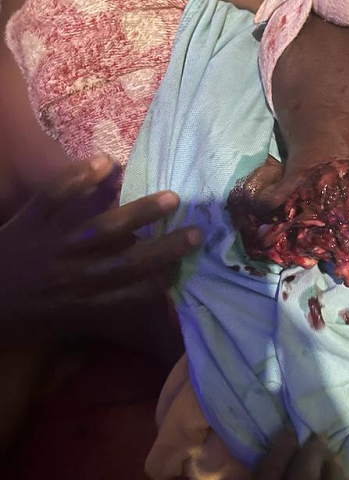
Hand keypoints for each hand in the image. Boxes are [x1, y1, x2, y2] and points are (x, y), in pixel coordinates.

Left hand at [0, 154, 201, 325]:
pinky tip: (106, 162)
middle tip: (197, 232)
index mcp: (81, 302)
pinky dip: (79, 178)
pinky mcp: (28, 223)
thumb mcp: (62, 317)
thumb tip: (142, 291)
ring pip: (98, 229)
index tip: (190, 271)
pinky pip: (54, 198)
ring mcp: (49, 247)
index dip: (161, 282)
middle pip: (126, 262)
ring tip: (171, 197)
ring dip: (137, 212)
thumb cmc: (22, 309)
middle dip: (164, 248)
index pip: (130, 293)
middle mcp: (72, 276)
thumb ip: (98, 306)